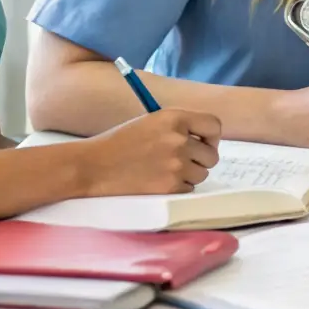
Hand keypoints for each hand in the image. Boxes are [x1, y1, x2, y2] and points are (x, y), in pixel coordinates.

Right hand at [78, 109, 220, 196]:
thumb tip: (204, 139)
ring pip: (201, 174)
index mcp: (174, 118)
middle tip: (181, 163)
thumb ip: (178, 127)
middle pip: (211, 155)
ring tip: (164, 172)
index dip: (211, 137)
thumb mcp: (151, 122)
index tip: (203, 144)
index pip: (214, 125)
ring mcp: (176, 164)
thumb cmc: (119, 143)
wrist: (93, 166)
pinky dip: (177, 189)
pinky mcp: (170, 187)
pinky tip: (157, 182)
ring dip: (188, 176)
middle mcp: (179, 140)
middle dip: (200, 160)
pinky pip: (188, 190)